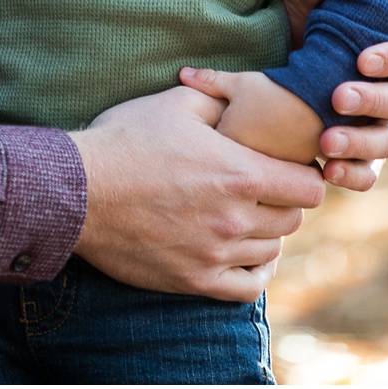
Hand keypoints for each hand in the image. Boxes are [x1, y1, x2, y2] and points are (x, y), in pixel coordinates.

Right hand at [69, 85, 325, 302]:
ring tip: (246, 215)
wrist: (77, 191)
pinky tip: (248, 254)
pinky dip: (257, 271)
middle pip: (292, 218)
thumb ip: (219, 101)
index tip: (286, 166)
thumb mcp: (175, 103)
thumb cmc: (124, 140)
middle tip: (263, 187)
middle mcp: (236, 219)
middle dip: (283, 200)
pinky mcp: (193, 279)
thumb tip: (241, 102)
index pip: (310, 187)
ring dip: (266, 232)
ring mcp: (216, 253)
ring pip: (272, 249)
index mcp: (240, 173)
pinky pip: (249, 287)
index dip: (303, 174)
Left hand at [281, 0, 387, 191]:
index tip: (362, 58)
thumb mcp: (303, 5)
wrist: (274, 72)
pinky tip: (326, 171)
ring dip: (362, 141)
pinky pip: (370, 174)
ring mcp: (382, 127)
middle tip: (338, 97)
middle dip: (375, 98)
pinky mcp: (360, 157)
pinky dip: (353, 175)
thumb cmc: (302, 33)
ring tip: (327, 141)